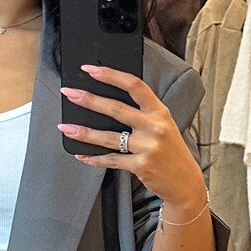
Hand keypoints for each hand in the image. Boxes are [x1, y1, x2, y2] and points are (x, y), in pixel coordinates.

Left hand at [58, 64, 203, 214]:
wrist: (185, 181)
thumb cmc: (170, 151)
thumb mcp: (163, 125)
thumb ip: (142, 113)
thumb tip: (107, 102)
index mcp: (159, 111)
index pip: (134, 86)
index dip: (111, 75)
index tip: (91, 70)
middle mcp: (155, 127)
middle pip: (117, 109)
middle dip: (89, 100)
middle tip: (70, 93)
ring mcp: (148, 147)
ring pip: (109, 137)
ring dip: (84, 132)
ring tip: (66, 128)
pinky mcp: (141, 166)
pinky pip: (112, 159)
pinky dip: (95, 158)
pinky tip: (82, 154)